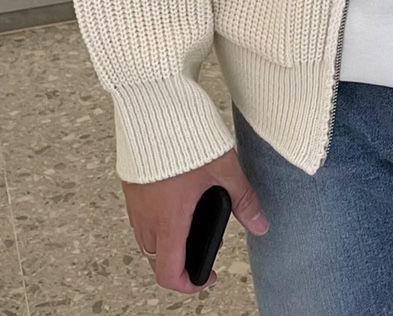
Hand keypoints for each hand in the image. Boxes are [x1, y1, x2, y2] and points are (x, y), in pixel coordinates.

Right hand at [123, 147, 268, 293]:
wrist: (154, 108)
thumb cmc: (186, 135)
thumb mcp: (224, 169)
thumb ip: (243, 200)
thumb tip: (261, 224)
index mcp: (169, 219)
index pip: (169, 273)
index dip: (190, 284)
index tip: (208, 277)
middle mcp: (146, 216)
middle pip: (157, 259)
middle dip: (180, 262)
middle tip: (204, 249)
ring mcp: (136, 202)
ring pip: (146, 239)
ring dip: (167, 241)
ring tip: (192, 223)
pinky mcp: (131, 186)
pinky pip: (140, 217)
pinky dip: (157, 221)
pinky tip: (177, 201)